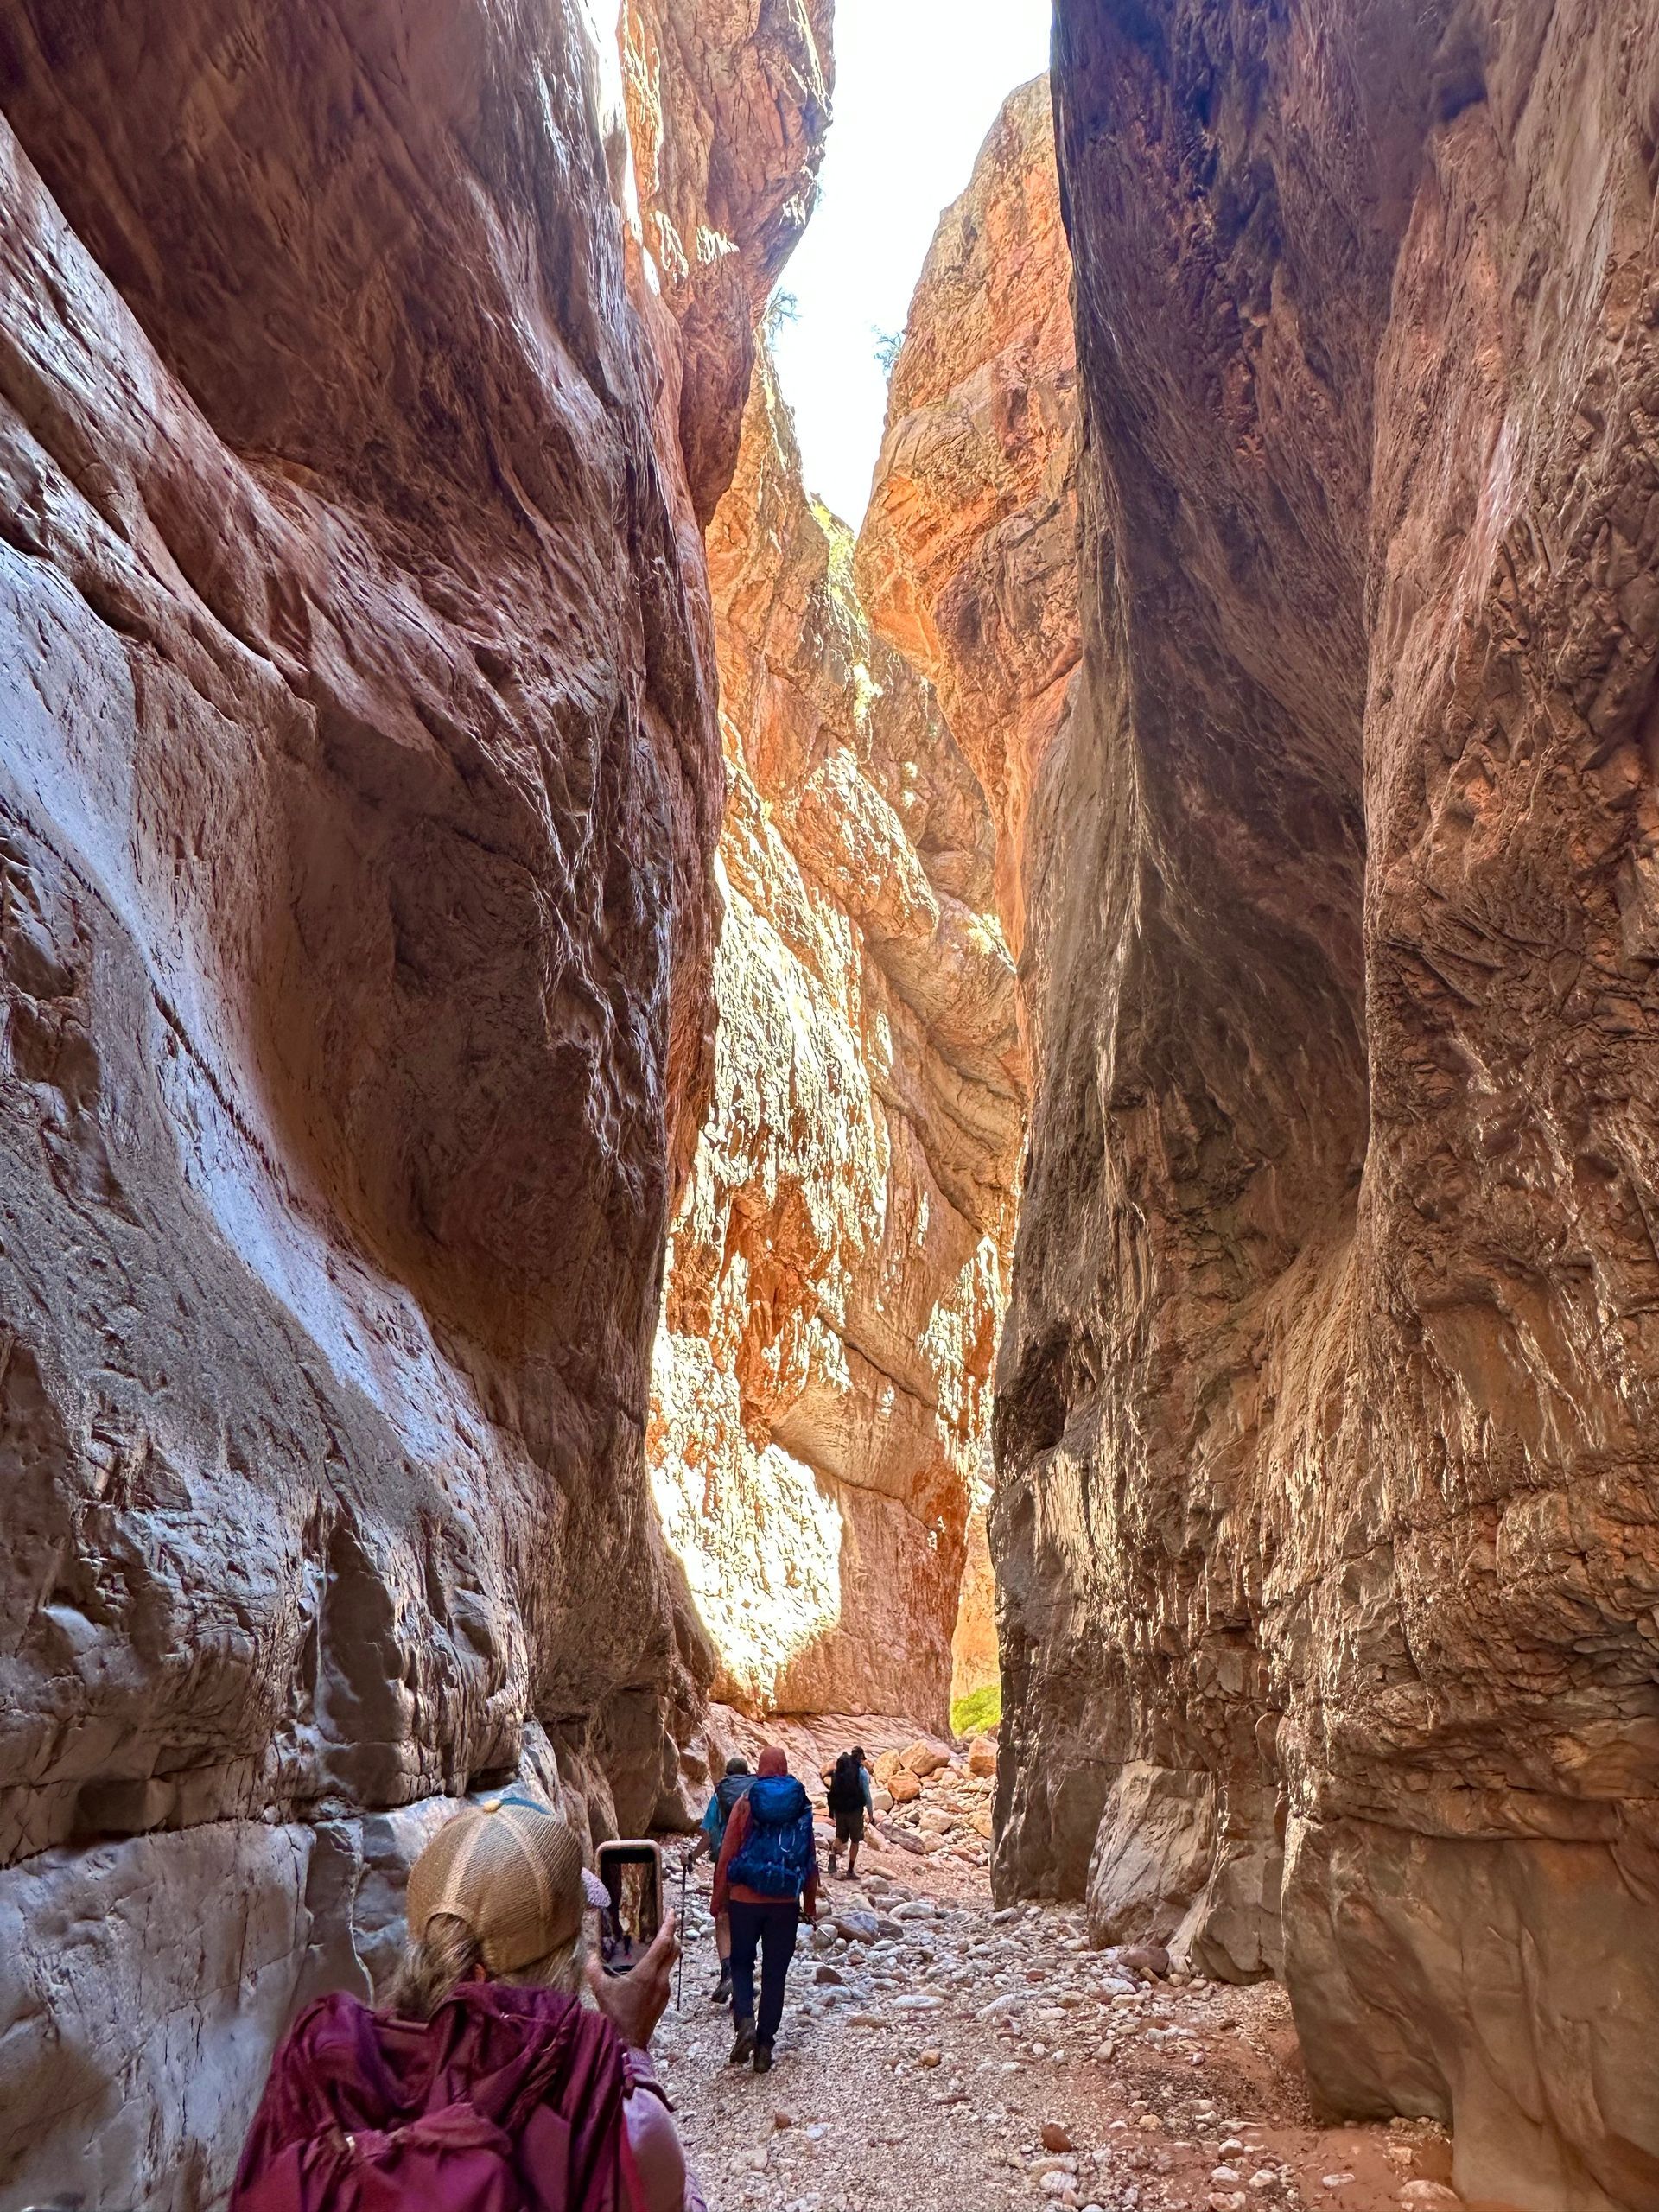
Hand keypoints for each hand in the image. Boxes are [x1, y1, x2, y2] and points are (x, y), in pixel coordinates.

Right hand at [587, 1910, 678, 2049]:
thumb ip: (594, 1969)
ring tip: (654, 1945)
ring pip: (670, 1963)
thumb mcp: (601, 1990)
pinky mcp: (664, 2000)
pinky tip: (648, 1970)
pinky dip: (661, 1967)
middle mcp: (660, 1979)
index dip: (669, 1925)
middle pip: (674, 1950)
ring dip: (666, 1952)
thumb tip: (590, 1955)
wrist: (627, 2042)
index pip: (664, 1943)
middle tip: (666, 1923)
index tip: (672, 1911)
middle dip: (672, 1934)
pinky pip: (665, 1976)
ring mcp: (664, 1990)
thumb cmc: (614, 2014)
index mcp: (647, 1972)